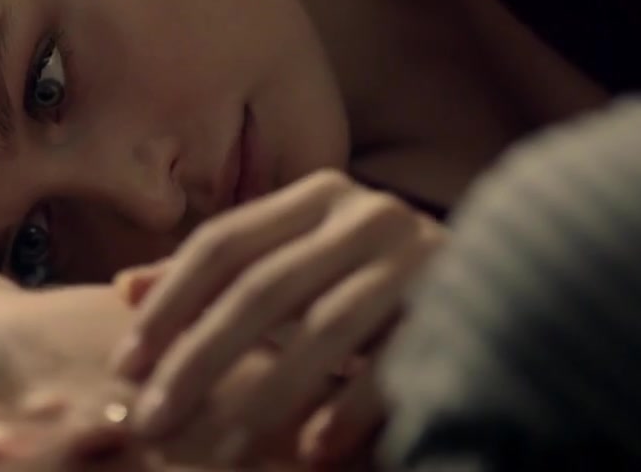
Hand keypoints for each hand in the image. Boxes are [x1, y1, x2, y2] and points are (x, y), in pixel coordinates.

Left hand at [109, 169, 444, 465]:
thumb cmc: (374, 277)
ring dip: (267, 397)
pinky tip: (313, 450)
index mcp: (318, 195)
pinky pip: (394, 363)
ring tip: (223, 453)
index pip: (223, 243)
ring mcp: (417, 257)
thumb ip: (220, 272)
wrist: (515, 278)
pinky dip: (351, 408)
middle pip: (261, 289)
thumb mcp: (298, 258)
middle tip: (153, 421)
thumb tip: (126, 289)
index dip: (168, 304)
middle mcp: (367, 214)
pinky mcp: (458, 305)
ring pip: (323, 330)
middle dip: (198, 360)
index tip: (125, 364)